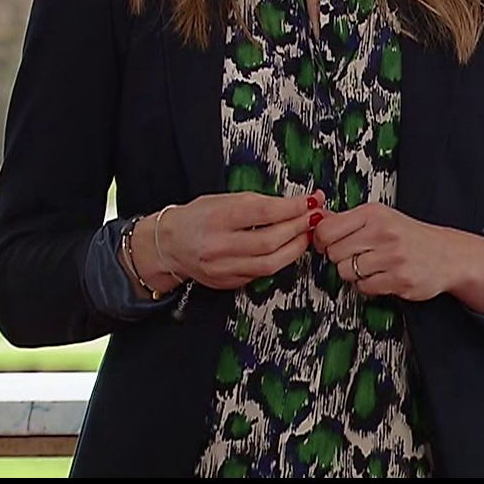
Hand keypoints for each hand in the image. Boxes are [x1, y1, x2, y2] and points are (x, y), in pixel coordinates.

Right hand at [145, 190, 321, 291]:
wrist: (169, 245)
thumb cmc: (197, 217)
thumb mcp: (222, 200)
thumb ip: (256, 203)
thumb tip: (294, 204)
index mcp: (217, 218)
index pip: (263, 212)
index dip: (292, 208)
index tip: (311, 202)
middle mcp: (218, 246)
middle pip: (270, 242)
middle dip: (298, 229)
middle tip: (314, 218)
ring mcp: (223, 268)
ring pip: (270, 264)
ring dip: (295, 249)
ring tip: (305, 235)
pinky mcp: (228, 283)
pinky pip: (261, 274)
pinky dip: (278, 261)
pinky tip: (286, 250)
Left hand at [310, 202, 483, 303]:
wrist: (447, 254)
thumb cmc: (410, 236)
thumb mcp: (380, 217)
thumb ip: (347, 220)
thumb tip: (315, 218)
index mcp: (374, 213)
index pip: (327, 229)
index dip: (322, 241)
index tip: (328, 244)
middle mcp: (383, 233)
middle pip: (334, 253)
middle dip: (339, 258)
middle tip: (354, 255)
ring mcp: (392, 257)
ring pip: (346, 272)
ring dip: (354, 273)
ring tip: (370, 266)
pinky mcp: (399, 280)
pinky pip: (364, 287)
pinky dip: (368, 285)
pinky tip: (380, 276)